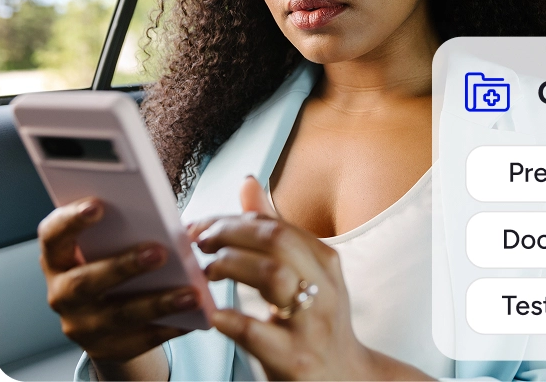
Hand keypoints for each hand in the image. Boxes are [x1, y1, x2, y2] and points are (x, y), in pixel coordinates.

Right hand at [37, 198, 198, 362]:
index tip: (98, 205)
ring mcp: (82, 324)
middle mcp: (62, 293)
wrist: (105, 321)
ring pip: (120, 314)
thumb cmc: (112, 266)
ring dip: (158, 302)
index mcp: (59, 259)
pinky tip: (193, 315)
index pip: (53, 236)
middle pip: (85, 281)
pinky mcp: (107, 347)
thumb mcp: (111, 247)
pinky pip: (141, 338)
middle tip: (159, 252)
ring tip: (191, 293)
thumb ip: (127, 230)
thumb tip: (176, 224)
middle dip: (124, 266)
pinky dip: (169, 326)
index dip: (71, 220)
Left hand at [189, 177, 397, 379]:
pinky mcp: (295, 360)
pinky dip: (230, 319)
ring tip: (207, 272)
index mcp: (326, 262)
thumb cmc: (317, 323)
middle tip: (199, 243)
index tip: (200, 226)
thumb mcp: (306, 274)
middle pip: (277, 241)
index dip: (233, 220)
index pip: (277, 225)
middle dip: (230, 234)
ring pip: (272, 276)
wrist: (346, 379)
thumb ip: (274, 231)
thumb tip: (248, 183)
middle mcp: (325, 288)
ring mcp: (311, 324)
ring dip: (231, 266)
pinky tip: (212, 314)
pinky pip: (258, 333)